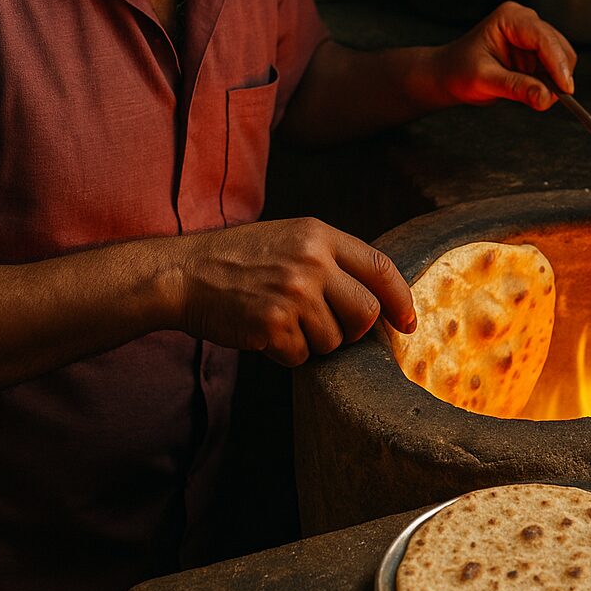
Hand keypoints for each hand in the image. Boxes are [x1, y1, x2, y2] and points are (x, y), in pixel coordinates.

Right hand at [171, 218, 414, 365]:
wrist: (183, 273)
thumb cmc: (239, 259)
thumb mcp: (290, 239)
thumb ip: (332, 260)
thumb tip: (378, 300)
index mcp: (319, 235)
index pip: (380, 268)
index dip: (400, 300)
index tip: (408, 323)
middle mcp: (312, 262)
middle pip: (366, 313)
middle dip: (355, 331)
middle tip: (330, 328)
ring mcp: (293, 294)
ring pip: (334, 340)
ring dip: (313, 342)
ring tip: (283, 321)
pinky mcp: (273, 325)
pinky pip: (302, 356)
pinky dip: (287, 354)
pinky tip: (265, 333)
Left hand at [436, 1, 576, 110]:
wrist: (449, 75)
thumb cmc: (458, 70)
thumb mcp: (484, 80)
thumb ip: (516, 87)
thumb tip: (544, 97)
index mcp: (511, 18)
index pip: (545, 38)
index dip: (558, 64)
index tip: (565, 89)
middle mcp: (525, 22)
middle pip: (559, 48)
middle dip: (557, 76)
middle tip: (544, 99)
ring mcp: (532, 38)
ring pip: (561, 61)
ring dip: (552, 82)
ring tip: (527, 93)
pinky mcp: (536, 54)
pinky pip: (554, 71)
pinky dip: (549, 84)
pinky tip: (530, 90)